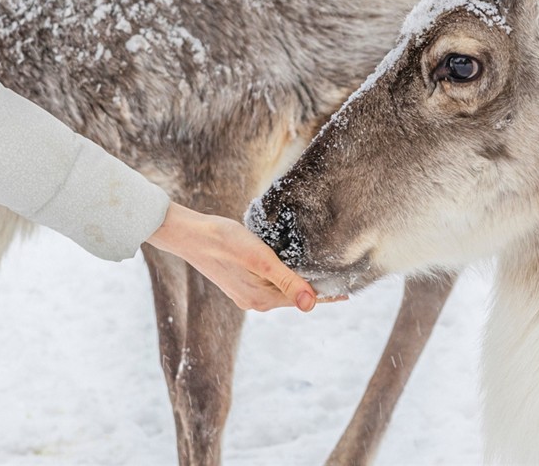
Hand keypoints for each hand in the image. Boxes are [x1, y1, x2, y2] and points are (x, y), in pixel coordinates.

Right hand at [146, 202, 322, 311]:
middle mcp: (255, 301)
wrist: (190, 234)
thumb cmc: (225, 242)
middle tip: (339, 279)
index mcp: (262, 299)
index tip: (348, 295)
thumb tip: (311, 305)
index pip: (304, 299)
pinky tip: (290, 266)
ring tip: (320, 272)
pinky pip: (270, 283)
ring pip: (281, 290)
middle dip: (315, 289)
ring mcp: (246, 293)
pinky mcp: (240, 282)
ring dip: (300, 282)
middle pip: (293, 296)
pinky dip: (284, 277)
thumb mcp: (261, 260)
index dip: (326, 295)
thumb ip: (287, 281)